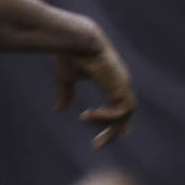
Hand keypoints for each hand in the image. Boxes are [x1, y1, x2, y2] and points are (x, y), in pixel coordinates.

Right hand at [54, 31, 136, 148]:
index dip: (114, 122)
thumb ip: (66, 94)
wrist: (75, 39)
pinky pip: (121, 112)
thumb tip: (59, 110)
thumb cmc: (69, 54)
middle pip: (125, 116)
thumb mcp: (66, 78)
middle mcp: (121, 83)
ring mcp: (123, 84)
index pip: (120, 107)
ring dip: (108, 126)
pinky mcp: (121, 86)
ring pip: (125, 116)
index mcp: (111, 81)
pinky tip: (89, 114)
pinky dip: (107, 117)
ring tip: (86, 117)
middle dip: (112, 133)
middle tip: (96, 145)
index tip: (103, 138)